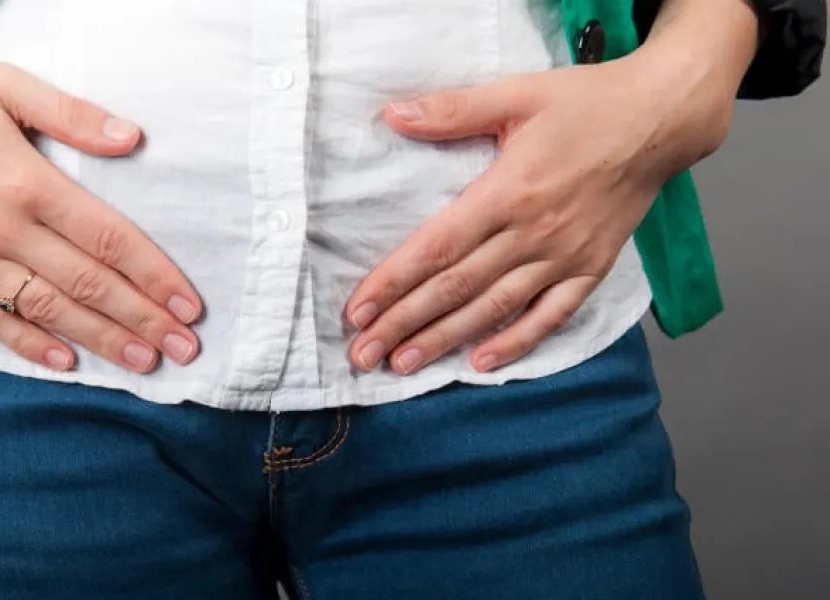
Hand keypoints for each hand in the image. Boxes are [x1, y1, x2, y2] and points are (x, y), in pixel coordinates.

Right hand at [0, 56, 203, 373]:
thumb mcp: (7, 85)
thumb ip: (74, 115)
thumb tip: (134, 138)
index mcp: (27, 180)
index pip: (108, 239)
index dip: (154, 276)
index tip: (189, 306)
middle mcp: (0, 226)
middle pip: (87, 283)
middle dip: (143, 319)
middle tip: (184, 349)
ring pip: (45, 308)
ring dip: (99, 339)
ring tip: (142, 363)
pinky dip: (27, 344)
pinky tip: (64, 362)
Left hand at [344, 9, 756, 374]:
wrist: (662, 118)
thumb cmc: (586, 103)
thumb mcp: (515, 93)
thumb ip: (451, 110)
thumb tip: (392, 114)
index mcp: (507, 191)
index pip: (436, 248)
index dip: (393, 283)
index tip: (357, 311)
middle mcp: (532, 232)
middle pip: (455, 288)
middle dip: (404, 324)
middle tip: (362, 354)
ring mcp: (564, 256)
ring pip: (493, 309)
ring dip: (445, 340)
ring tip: (403, 365)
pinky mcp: (591, 268)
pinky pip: (550, 316)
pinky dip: (516, 342)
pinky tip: (481, 363)